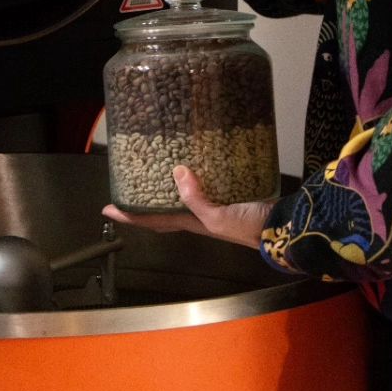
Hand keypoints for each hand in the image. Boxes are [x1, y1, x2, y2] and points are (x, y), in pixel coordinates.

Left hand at [103, 166, 270, 248]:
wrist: (283, 227)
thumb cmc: (251, 228)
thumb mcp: (219, 219)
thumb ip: (197, 199)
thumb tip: (176, 173)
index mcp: (193, 223)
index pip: (154, 220)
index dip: (130, 216)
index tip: (108, 208)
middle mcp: (199, 216)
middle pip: (164, 210)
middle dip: (144, 202)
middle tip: (128, 186)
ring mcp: (214, 206)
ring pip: (182, 196)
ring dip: (167, 187)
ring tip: (155, 170)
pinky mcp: (229, 193)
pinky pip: (205, 184)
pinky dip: (195, 176)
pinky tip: (196, 162)